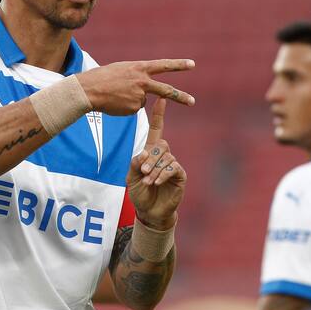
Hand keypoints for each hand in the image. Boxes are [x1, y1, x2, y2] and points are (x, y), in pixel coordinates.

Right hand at [76, 59, 194, 115]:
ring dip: (130, 100)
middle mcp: (142, 82)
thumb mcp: (123, 69)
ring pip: (141, 101)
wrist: (89, 89)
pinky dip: (125, 107)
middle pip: (166, 90)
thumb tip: (144, 92)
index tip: (192, 64)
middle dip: (180, 97)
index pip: (163, 65)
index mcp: (140, 68)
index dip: (178, 65)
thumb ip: (136, 75)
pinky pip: (133, 109)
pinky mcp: (133, 108)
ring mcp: (139, 96)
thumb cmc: (103, 77)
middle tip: (193, 102)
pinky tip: (115, 102)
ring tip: (116, 94)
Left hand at [127, 99, 185, 228]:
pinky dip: (163, 174)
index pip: (156, 129)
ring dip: (155, 169)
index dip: (158, 115)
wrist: (149, 211)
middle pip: (161, 145)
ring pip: (166, 158)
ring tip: (148, 181)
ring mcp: (172, 164)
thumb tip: (145, 153)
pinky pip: (173, 168)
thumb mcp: (131, 177)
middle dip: (151, 158)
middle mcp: (163, 155)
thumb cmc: (140, 192)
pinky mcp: (179, 175)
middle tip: (143, 171)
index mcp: (151, 152)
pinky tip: (157, 182)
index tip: (161, 98)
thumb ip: (135, 163)